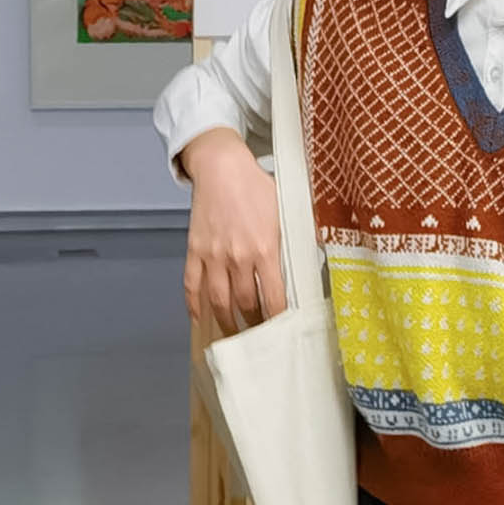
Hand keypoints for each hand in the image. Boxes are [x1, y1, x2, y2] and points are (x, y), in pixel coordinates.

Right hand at [180, 128, 285, 331]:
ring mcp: (213, 255)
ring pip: (218, 301)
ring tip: (233, 335)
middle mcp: (238, 257)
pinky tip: (199, 318)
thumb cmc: (255, 186)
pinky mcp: (194, 250)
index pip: (274, 296)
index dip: (277, 318)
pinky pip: (191, 285)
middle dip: (253, 324)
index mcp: (264, 248)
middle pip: (245, 303)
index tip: (281, 331)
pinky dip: (193, 305)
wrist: (221, 167)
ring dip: (226, 322)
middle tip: (258, 336)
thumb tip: (312, 259)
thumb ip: (294, 238)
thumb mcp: (285, 210)